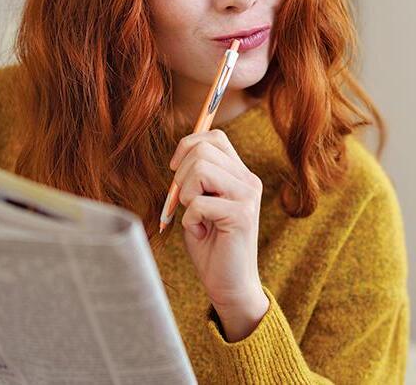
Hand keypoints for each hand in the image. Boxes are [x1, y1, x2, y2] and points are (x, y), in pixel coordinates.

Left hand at [169, 129, 267, 322]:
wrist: (229, 285)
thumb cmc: (210, 243)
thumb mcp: (200, 202)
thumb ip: (195, 177)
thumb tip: (179, 156)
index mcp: (240, 174)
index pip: (215, 138)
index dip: (189, 145)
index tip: (175, 168)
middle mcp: (248, 180)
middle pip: (203, 150)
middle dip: (182, 175)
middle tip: (185, 202)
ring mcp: (248, 196)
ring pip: (201, 169)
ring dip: (185, 195)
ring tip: (195, 216)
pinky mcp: (242, 215)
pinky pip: (198, 203)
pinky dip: (190, 219)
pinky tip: (202, 232)